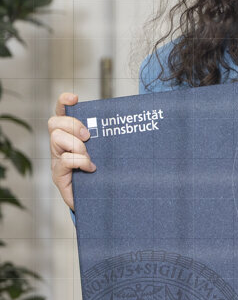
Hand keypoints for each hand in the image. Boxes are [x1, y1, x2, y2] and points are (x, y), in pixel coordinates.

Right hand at [48, 91, 95, 211]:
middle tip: (88, 137)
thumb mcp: (104, 151)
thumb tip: (121, 119)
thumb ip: (105, 137)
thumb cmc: (102, 173)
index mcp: (70, 135)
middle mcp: (59, 145)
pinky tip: (90, 168)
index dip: (64, 102)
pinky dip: (80, 161)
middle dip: (73, 125)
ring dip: (76, 145)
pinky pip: (64, 160)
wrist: (98, 201)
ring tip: (89, 156)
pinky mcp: (58, 176)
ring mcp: (57, 160)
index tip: (74, 99)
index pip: (61, 112)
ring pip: (56, 137)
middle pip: (55, 122)